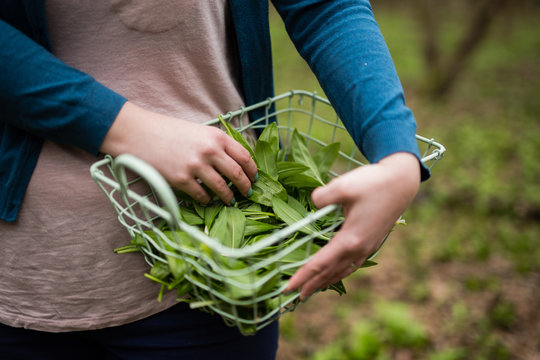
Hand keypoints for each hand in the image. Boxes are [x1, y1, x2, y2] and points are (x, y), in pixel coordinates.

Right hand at [100, 102, 257, 203]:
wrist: (139, 133)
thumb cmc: (168, 131)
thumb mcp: (198, 130)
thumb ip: (216, 144)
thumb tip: (234, 162)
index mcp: (216, 137)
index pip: (245, 156)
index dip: (252, 170)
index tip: (254, 177)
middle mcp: (210, 151)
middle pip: (238, 174)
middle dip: (246, 187)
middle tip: (248, 193)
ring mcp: (196, 166)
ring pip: (223, 188)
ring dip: (228, 197)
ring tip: (230, 201)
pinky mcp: (182, 180)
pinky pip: (202, 196)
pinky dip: (207, 200)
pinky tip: (207, 200)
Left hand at [283, 152, 419, 299]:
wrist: (402, 182)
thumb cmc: (373, 183)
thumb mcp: (343, 186)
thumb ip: (321, 198)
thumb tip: (314, 205)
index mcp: (350, 239)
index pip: (319, 264)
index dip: (302, 276)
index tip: (288, 288)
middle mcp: (359, 248)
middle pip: (330, 272)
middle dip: (312, 285)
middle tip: (296, 296)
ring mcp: (368, 247)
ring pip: (343, 271)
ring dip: (326, 281)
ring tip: (313, 289)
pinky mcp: (373, 242)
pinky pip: (352, 265)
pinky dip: (340, 273)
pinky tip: (336, 272)